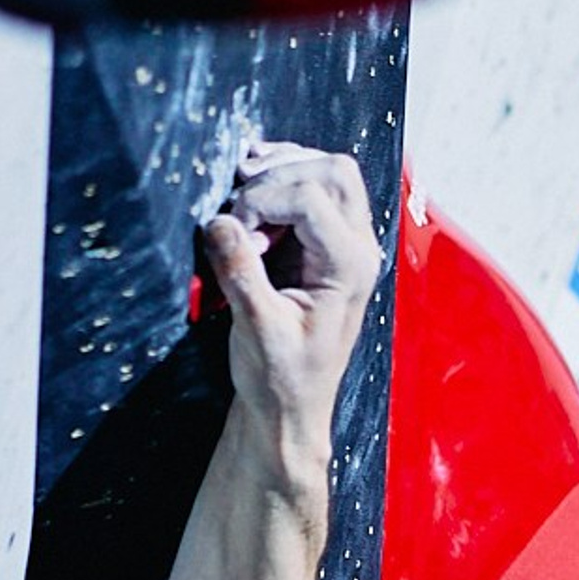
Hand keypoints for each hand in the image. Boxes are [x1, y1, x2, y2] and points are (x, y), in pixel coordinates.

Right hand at [202, 141, 381, 460]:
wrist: (291, 408)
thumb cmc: (281, 379)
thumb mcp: (255, 328)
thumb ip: (240, 272)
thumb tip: (219, 222)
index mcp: (350, 268)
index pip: (311, 197)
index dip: (263, 200)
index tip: (235, 232)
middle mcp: (359, 250)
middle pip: (333, 171)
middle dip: (279, 174)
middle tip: (238, 203)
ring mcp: (347, 245)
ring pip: (327, 173)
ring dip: (281, 172)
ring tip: (242, 194)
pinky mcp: (326, 246)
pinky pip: (315, 190)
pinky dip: (282, 182)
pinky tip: (252, 193)